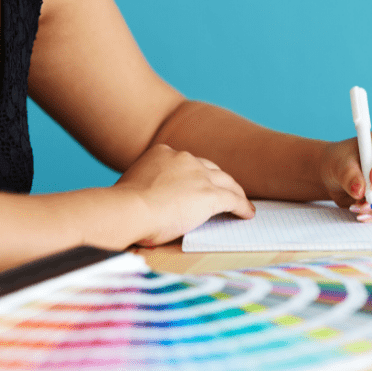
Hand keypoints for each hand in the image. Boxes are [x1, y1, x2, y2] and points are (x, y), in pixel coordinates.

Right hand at [115, 144, 254, 245]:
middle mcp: (184, 159)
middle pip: (211, 169)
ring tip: (241, 202)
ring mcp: (200, 176)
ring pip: (226, 182)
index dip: (196, 174)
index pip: (187, 163)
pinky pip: (233, 200)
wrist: (129, 209)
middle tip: (226, 190)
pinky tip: (247, 213)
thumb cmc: (122, 206)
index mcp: (163, 153)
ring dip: (235, 193)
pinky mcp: (211, 195)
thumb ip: (147, 185)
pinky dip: (242, 206)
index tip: (199, 182)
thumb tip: (148, 199)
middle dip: (219, 180)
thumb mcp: (133, 185)